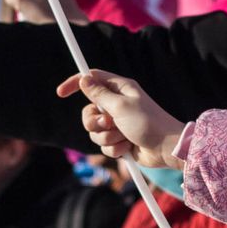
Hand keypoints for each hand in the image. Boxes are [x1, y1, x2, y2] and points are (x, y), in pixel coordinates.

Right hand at [56, 70, 184, 166]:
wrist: (166, 149)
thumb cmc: (147, 123)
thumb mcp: (120, 106)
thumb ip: (99, 94)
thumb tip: (84, 79)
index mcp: (120, 89)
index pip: (92, 79)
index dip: (75, 84)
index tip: (60, 93)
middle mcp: (117, 104)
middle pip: (88, 110)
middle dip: (94, 121)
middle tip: (109, 123)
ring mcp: (118, 123)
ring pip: (94, 130)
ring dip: (107, 136)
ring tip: (123, 137)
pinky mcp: (120, 139)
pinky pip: (104, 144)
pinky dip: (114, 148)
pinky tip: (128, 147)